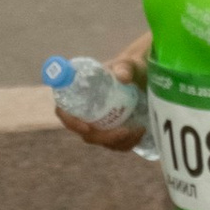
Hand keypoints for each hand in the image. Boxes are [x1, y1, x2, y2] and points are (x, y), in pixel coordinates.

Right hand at [55, 28, 153, 149]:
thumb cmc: (131, 67)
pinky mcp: (112, 131)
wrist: (145, 76)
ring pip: (102, 142)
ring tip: (138, 129)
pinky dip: (128, 143)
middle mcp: (86, 111)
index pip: (64, 111)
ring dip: (119, 141)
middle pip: (86, 133)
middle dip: (104, 137)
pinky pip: (115, 144)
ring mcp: (99, 123)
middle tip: (125, 131)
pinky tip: (140, 131)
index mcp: (79, 93)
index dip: (70, 121)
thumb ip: (124, 67)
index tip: (87, 127)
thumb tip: (122, 77)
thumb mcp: (129, 64)